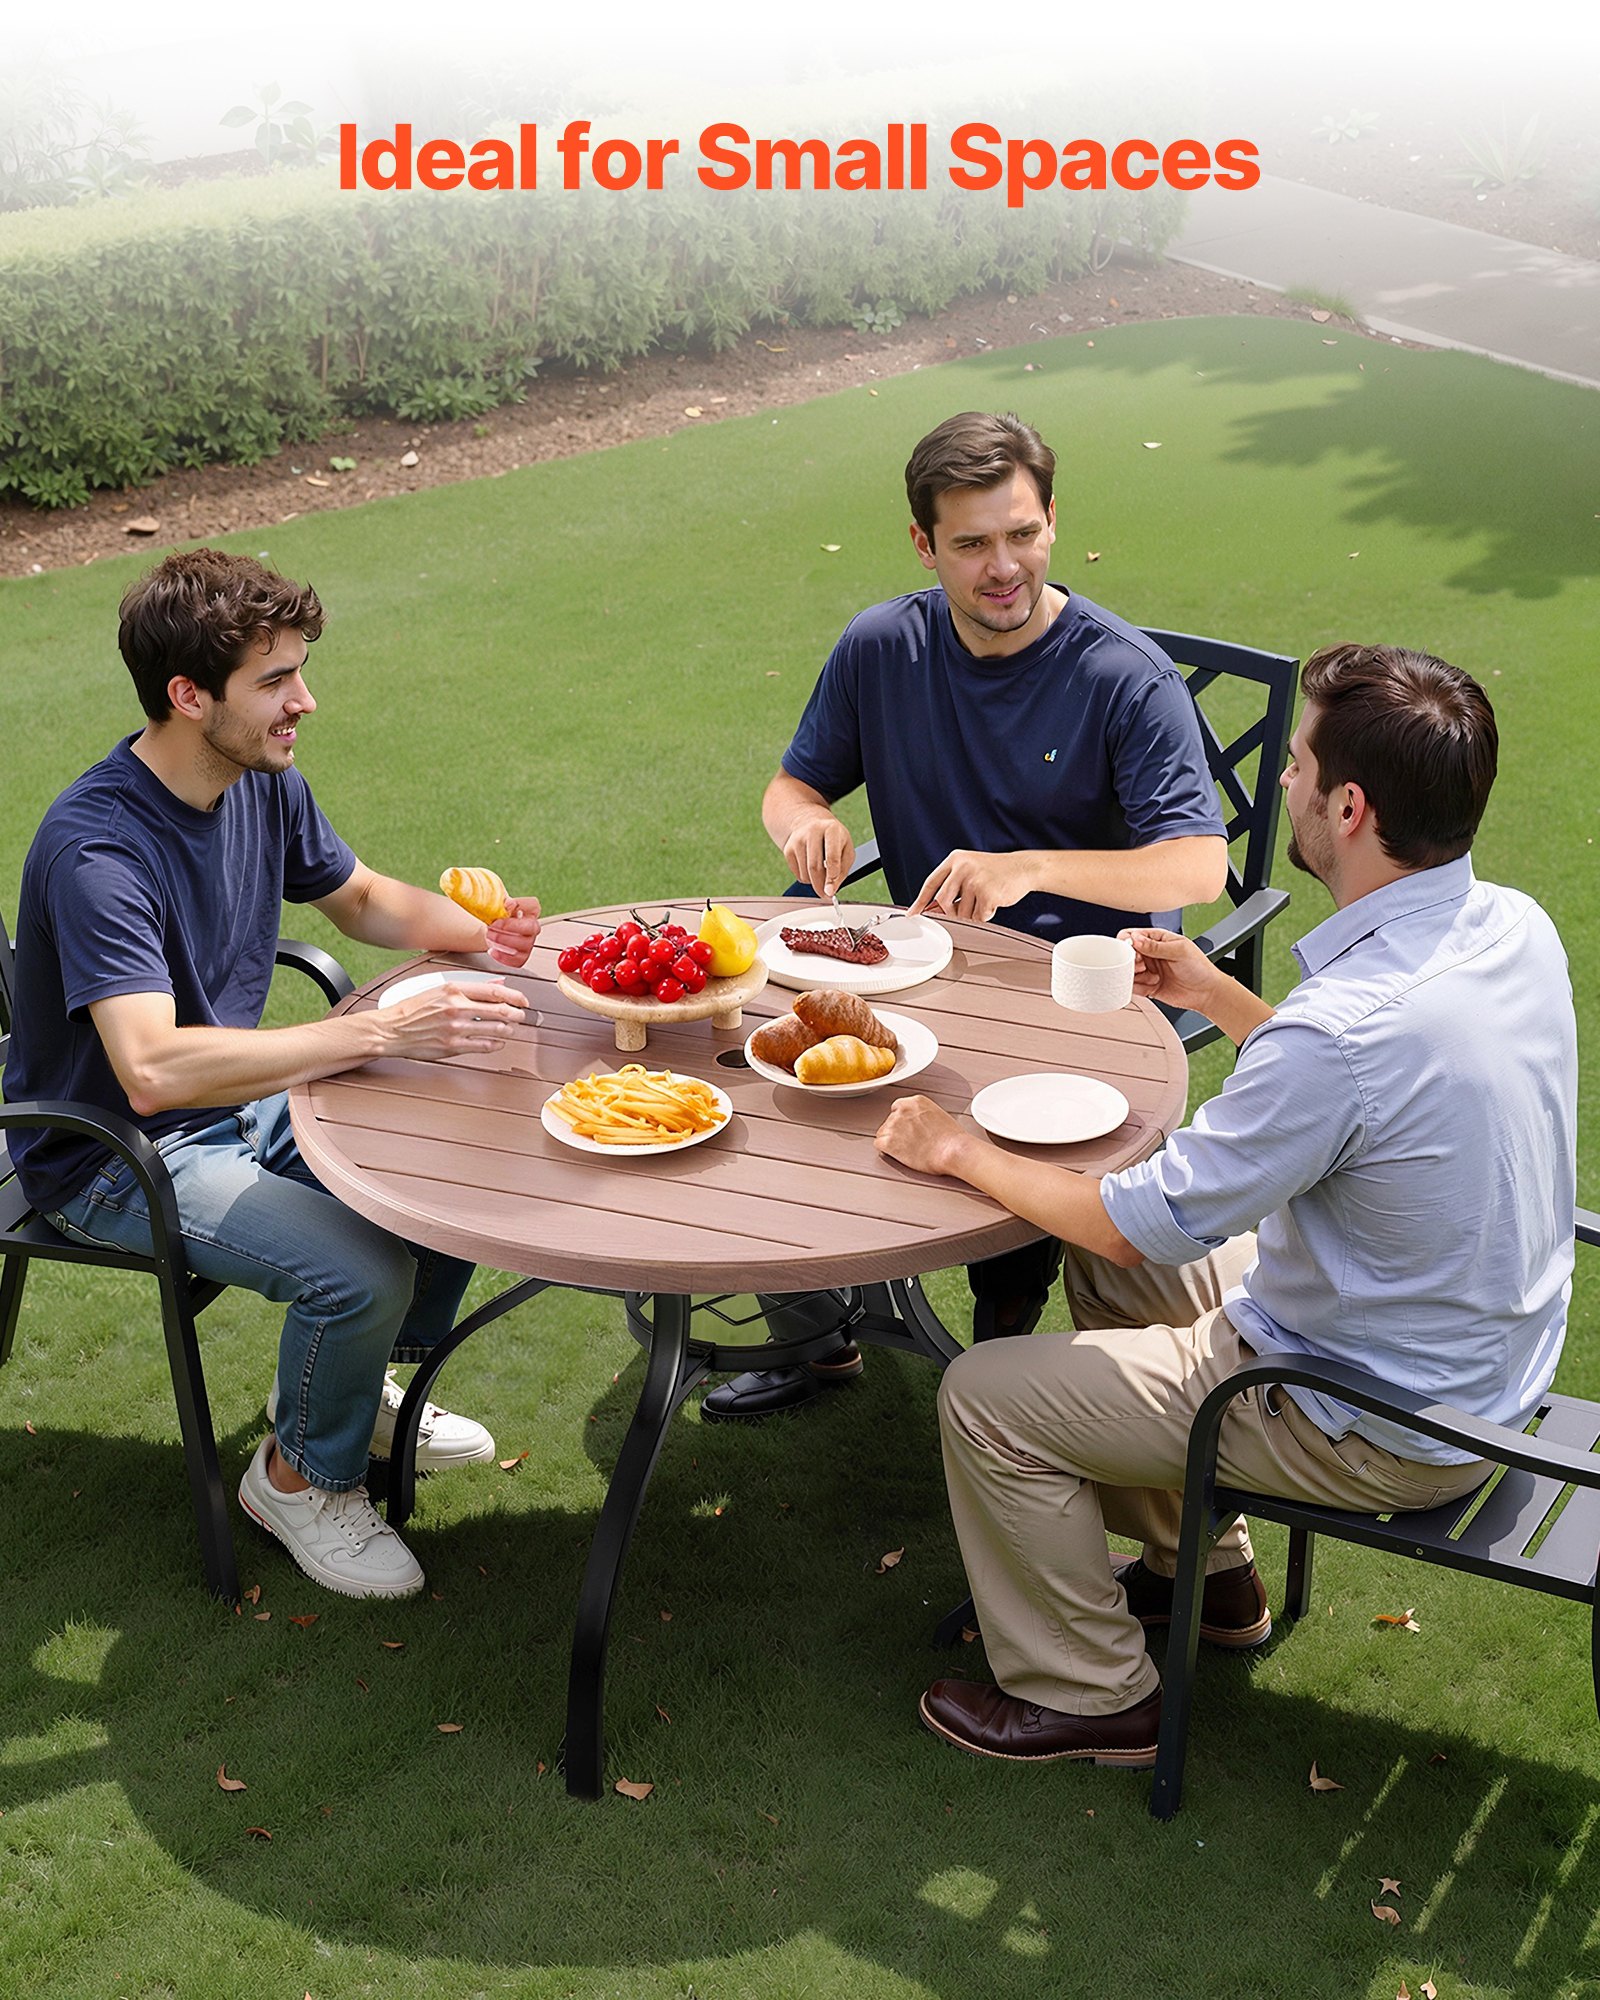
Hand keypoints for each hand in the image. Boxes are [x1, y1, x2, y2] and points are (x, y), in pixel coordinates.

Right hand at [379, 978, 528, 1060]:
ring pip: (495, 1029)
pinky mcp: (452, 1046)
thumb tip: (495, 985)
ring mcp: (455, 1028)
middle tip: (522, 1016)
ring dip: (509, 1030)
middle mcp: (455, 1007)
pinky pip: (484, 1046)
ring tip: (511, 1029)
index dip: (514, 996)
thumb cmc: (411, 1010)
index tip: (523, 1000)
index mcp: (452, 989)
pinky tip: (498, 1042)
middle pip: (499, 1010)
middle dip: (517, 1014)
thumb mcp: (437, 989)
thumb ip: (468, 988)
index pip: (493, 991)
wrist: (390, 1030)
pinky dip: (496, 1044)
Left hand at [485, 894, 540, 966]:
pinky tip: (493, 950)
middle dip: (511, 926)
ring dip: (504, 941)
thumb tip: (508, 904)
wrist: (492, 932)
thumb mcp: (498, 907)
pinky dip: (503, 957)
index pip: (533, 905)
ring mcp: (529, 943)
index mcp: (529, 912)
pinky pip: (518, 960)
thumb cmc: (498, 918)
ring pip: (525, 945)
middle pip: (531, 927)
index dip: (521, 904)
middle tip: (494, 925)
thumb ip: (502, 903)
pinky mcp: (522, 957)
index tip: (507, 905)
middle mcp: (532, 927)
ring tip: (490, 936)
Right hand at [782, 811, 854, 897]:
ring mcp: (797, 840)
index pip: (831, 858)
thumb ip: (842, 871)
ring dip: (814, 882)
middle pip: (814, 867)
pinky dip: (806, 878)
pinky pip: (797, 873)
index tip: (830, 892)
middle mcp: (812, 831)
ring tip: (822, 875)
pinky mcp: (788, 848)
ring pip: (805, 873)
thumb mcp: (846, 850)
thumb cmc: (834, 839)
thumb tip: (830, 890)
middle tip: (825, 895)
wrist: (812, 823)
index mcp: (831, 829)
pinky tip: (811, 868)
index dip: (831, 877)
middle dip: (820, 885)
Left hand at [874, 1094, 974, 1177]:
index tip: (908, 1129)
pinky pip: (878, 1144)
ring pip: (882, 1132)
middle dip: (897, 1131)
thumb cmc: (952, 1139)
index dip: (903, 1121)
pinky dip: (887, 1150)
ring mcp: (894, 1124)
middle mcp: (902, 1109)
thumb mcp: (938, 1115)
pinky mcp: (889, 1141)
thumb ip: (922, 1115)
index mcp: (916, 1101)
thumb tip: (916, 1124)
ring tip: (908, 1149)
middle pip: (889, 1120)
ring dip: (891, 1141)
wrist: (953, 1151)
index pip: (898, 1108)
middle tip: (910, 1142)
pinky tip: (899, 1153)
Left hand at [908, 850, 1031, 924]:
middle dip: (950, 913)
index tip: (913, 913)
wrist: (1023, 868)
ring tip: (984, 900)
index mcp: (955, 859)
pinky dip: (986, 915)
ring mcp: (975, 880)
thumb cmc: (996, 871)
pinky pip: (979, 916)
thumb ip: (953, 884)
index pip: (931, 883)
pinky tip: (994, 902)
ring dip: (972, 914)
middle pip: (943, 902)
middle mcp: (963, 868)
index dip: (920, 900)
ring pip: (962, 912)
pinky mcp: (988, 893)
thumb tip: (934, 908)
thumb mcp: (970, 868)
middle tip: (963, 912)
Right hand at [1120, 928, 1220, 1012]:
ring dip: (1135, 975)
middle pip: (1126, 954)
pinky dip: (1137, 987)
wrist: (1207, 992)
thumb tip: (1135, 939)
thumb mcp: (1180, 951)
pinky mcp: (1148, 986)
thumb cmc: (1200, 968)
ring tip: (1151, 977)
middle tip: (1142, 965)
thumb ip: (1156, 946)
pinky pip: (1133, 986)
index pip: (1133, 935)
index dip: (1128, 942)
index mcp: (1158, 940)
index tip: (1133, 950)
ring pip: (1127, 971)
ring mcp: (1149, 970)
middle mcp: (1151, 954)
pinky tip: (1151, 985)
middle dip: (1131, 961)